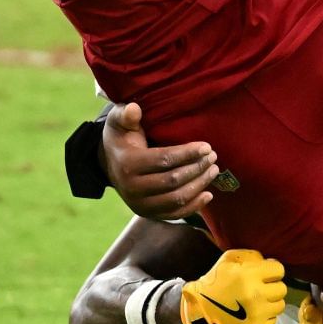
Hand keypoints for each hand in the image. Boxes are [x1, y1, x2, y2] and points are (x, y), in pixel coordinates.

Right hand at [101, 102, 220, 221]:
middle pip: (172, 181)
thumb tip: (134, 108)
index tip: (206, 146)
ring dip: (199, 185)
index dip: (187, 154)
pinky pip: (174, 214)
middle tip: (213, 157)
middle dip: (197, 168)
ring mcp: (140, 204)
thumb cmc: (121, 138)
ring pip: (176, 199)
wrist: (109, 164)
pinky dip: (193, 206)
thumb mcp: (118, 122)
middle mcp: (132, 188)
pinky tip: (208, 194)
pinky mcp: (148, 214)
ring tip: (213, 170)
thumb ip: (125, 114)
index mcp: (128, 164)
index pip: (164, 160)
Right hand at [180, 249, 286, 323]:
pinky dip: (266, 317)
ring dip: (271, 302)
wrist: (198, 310)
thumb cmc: (214, 282)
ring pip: (280, 305)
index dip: (272, 270)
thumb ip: (251, 256)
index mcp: (249, 275)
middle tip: (261, 287)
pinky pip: (273, 321)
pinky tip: (256, 313)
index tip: (264, 273)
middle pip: (282, 289)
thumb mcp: (228, 259)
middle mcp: (256, 295)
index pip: (279, 270)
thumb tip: (269, 261)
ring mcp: (257, 314)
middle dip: (272, 286)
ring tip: (258, 300)